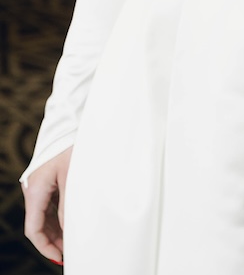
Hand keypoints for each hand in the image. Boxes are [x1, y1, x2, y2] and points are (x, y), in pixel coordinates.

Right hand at [23, 147, 71, 264]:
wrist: (70, 121)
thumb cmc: (71, 146)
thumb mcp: (72, 178)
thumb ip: (68, 206)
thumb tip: (67, 230)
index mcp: (35, 190)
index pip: (34, 229)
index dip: (45, 246)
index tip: (60, 257)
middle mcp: (34, 189)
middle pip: (39, 224)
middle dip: (53, 240)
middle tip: (70, 252)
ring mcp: (41, 184)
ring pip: (45, 215)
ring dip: (56, 229)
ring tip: (73, 241)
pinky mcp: (48, 179)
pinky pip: (51, 203)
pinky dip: (59, 216)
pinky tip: (71, 223)